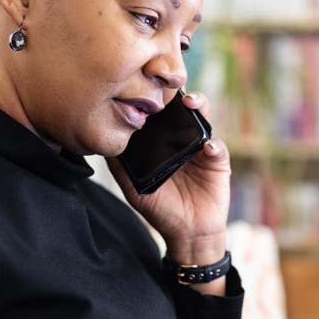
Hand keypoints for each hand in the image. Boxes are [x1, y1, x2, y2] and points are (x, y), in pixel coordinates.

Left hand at [106, 91, 230, 266]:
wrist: (188, 233)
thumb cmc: (161, 208)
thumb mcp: (135, 189)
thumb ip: (120, 168)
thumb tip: (100, 146)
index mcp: (164, 142)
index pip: (162, 113)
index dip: (157, 98)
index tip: (148, 85)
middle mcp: (183, 140)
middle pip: (184, 109)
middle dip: (179, 94)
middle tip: (172, 88)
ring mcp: (201, 149)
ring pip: (203, 119)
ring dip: (200, 107)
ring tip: (192, 103)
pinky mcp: (218, 162)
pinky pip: (218, 147)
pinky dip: (213, 145)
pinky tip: (207, 147)